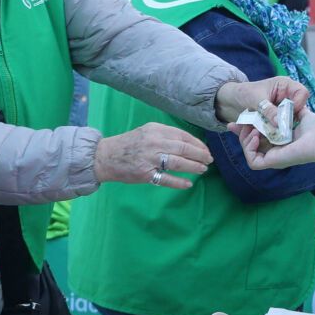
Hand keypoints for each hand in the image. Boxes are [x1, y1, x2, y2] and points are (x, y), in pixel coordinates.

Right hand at [94, 124, 210, 190]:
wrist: (106, 156)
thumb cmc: (129, 144)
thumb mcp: (147, 132)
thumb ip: (165, 135)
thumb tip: (190, 143)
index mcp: (155, 130)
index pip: (182, 135)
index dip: (197, 144)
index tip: (205, 150)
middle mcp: (153, 142)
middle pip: (183, 148)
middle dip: (200, 155)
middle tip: (209, 160)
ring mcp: (149, 159)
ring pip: (178, 163)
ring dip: (194, 167)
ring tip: (203, 169)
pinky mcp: (145, 174)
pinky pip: (166, 179)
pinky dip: (179, 182)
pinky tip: (188, 184)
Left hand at [215, 77, 308, 127]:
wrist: (232, 101)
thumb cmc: (244, 92)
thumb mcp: (256, 100)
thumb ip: (268, 110)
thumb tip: (279, 123)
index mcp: (285, 86)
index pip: (302, 93)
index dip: (298, 104)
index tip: (289, 114)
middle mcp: (287, 98)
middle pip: (298, 110)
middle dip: (288, 120)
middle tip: (278, 128)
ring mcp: (283, 110)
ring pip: (290, 121)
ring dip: (279, 128)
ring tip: (267, 132)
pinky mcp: (277, 120)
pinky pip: (280, 128)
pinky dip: (272, 132)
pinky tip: (263, 134)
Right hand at [235, 109, 314, 171]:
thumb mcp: (299, 114)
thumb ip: (290, 110)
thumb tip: (286, 102)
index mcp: (279, 142)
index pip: (257, 138)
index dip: (245, 130)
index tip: (236, 122)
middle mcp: (274, 151)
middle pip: (249, 145)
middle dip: (239, 134)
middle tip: (236, 123)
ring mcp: (273, 158)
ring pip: (249, 153)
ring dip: (244, 140)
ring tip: (250, 129)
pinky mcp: (273, 162)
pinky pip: (253, 161)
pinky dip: (249, 149)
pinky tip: (254, 136)